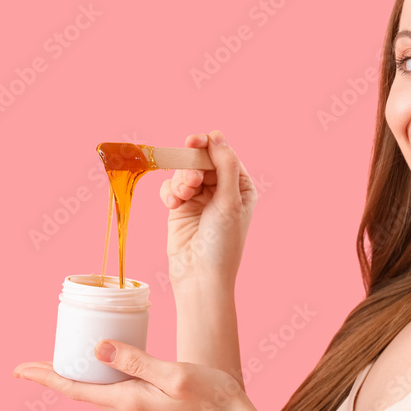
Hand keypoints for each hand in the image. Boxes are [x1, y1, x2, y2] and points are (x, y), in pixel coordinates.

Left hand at [13, 340, 253, 410]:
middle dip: (56, 374)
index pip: (75, 388)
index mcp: (127, 402)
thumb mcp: (174, 374)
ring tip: (64, 355)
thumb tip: (97, 347)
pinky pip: (115, 392)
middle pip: (82, 390)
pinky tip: (105, 364)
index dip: (45, 377)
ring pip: (98, 391)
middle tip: (31, 360)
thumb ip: (136, 361)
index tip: (18, 370)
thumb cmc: (211, 398)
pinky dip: (101, 377)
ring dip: (79, 375)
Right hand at [160, 130, 256, 290]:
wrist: (199, 275)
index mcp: (240, 186)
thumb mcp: (229, 201)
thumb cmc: (222, 243)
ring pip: (183, 172)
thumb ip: (224, 165)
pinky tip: (174, 205)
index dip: (207, 145)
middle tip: (192, 182)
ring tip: (183, 198)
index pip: (223, 154)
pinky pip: (170, 187)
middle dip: (192, 167)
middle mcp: (221, 189)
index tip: (193, 142)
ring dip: (181, 181)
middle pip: (201, 160)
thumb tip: (216, 135)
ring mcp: (200, 198)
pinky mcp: (180, 207)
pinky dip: (170, 193)